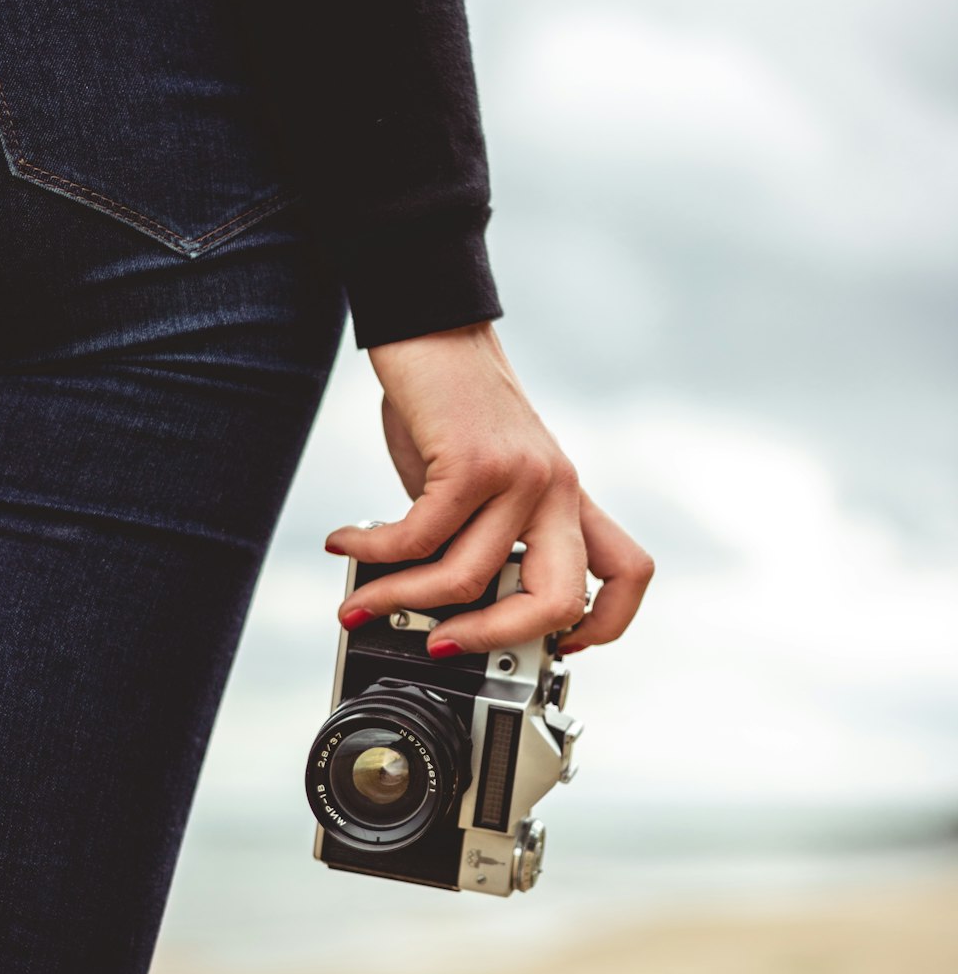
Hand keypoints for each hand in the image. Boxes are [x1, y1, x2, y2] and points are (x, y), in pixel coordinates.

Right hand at [324, 321, 653, 656]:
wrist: (430, 325)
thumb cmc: (449, 405)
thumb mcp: (479, 478)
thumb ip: (472, 537)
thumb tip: (429, 604)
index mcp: (567, 498)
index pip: (626, 573)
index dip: (603, 625)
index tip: (557, 647)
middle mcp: (557, 489)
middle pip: (560, 600)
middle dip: (496, 641)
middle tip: (444, 648)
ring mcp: (521, 475)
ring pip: (468, 577)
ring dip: (401, 599)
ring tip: (360, 600)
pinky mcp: (473, 460)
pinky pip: (418, 537)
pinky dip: (372, 552)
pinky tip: (346, 543)